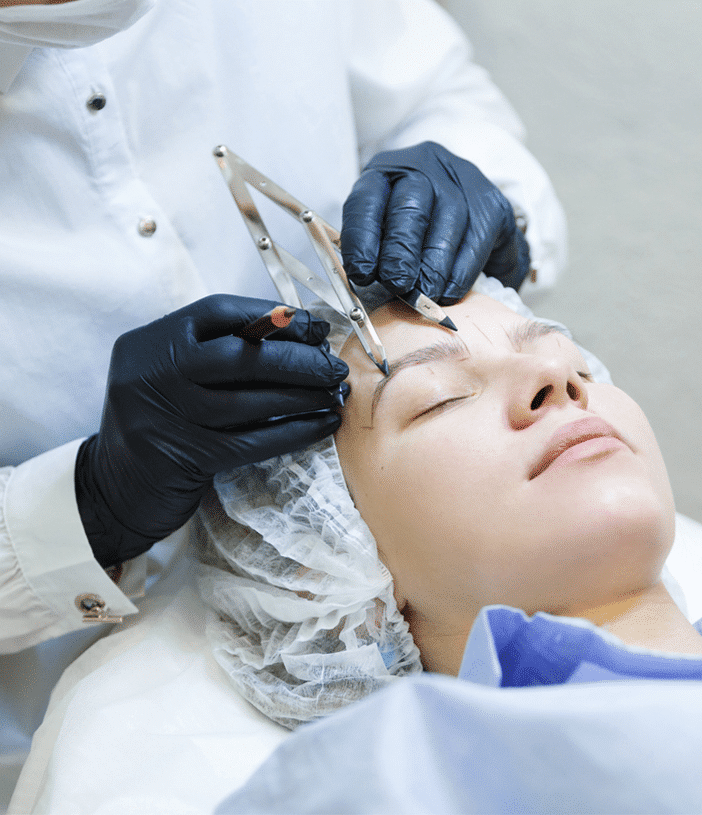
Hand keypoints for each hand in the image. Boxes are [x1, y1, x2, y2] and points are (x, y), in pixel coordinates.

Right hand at [75, 295, 348, 567]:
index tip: (314, 327)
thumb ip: (214, 351)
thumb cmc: (158, 422)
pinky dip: (295, 432)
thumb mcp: (172, 375)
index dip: (273, 317)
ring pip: (252, 401)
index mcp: (151, 341)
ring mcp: (166, 415)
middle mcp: (152, 372)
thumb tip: (296, 336)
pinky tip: (323, 425)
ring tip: (335, 394)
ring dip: (304, 397)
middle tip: (334, 367)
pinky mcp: (185, 457)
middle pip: (242, 356)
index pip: (219, 312)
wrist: (112, 487)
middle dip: (298, 360)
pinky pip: (254, 441)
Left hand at [341, 141, 529, 302]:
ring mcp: (461, 180)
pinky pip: (476, 238)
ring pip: (449, 220)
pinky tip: (449, 291)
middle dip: (401, 251)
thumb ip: (373, 254)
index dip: (362, 238)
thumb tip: (363, 285)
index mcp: (384, 174)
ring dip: (434, 266)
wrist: (467, 220)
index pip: (366, 199)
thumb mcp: (384, 235)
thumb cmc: (412, 234)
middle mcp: (423, 168)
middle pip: (411, 206)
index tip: (362, 273)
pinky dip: (461, 271)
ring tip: (424, 294)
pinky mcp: (491, 203)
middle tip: (397, 284)